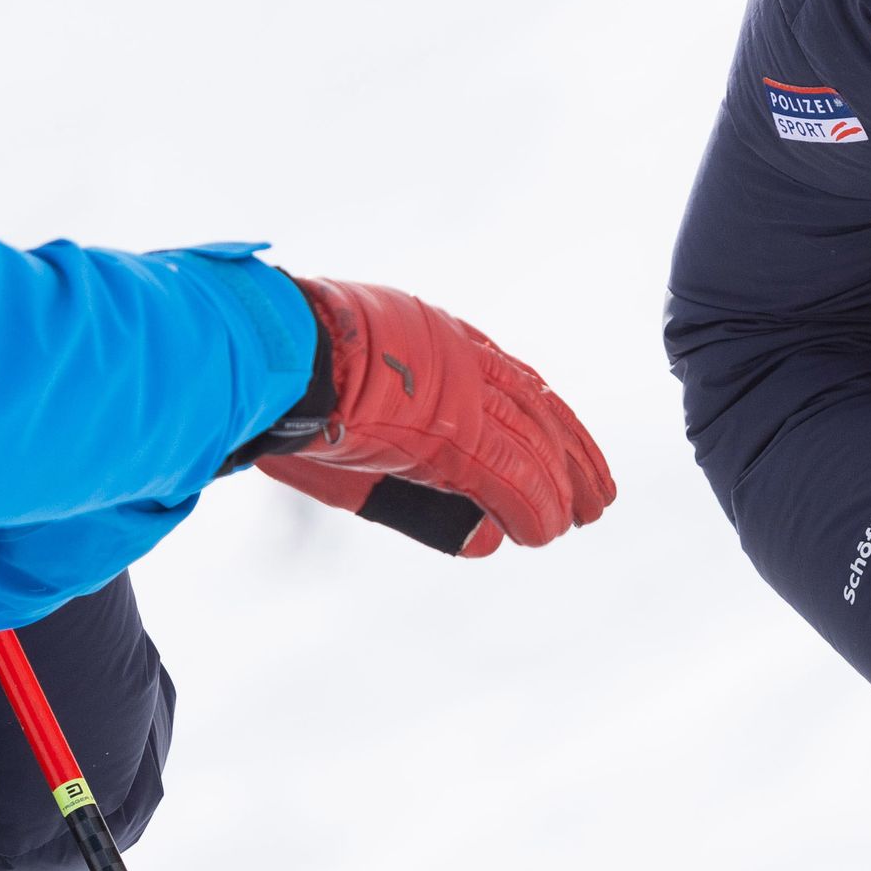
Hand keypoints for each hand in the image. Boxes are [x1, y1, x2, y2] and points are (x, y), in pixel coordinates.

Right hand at [249, 279, 613, 559]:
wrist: (273, 354)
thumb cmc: (288, 380)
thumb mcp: (353, 414)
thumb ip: (404, 475)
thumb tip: (455, 527)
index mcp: (438, 338)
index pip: (512, 380)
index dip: (543, 418)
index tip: (563, 444)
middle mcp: (462, 359)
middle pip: (537, 411)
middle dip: (570, 454)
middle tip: (597, 491)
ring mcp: (462, 395)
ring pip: (533, 446)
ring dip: (562, 487)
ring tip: (582, 517)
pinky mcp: (455, 434)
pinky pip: (511, 477)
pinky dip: (531, 507)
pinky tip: (543, 532)